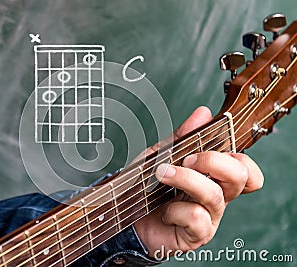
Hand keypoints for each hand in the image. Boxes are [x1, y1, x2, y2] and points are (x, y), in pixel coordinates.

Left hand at [133, 106, 263, 257]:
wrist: (128, 218)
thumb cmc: (148, 188)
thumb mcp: (161, 156)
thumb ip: (182, 138)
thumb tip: (203, 114)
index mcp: (212, 176)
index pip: (244, 167)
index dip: (238, 155)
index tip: (208, 144)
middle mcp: (216, 196)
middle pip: (241, 177)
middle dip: (213, 161)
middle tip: (187, 159)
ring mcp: (209, 217)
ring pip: (214, 195)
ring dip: (185, 179)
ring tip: (162, 174)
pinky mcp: (197, 235)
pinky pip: (196, 218)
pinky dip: (176, 210)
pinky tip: (164, 212)